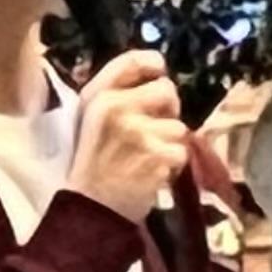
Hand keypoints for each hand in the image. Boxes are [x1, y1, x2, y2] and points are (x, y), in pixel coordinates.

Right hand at [64, 50, 189, 222]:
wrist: (90, 210)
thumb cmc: (92, 164)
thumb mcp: (90, 121)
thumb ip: (116, 94)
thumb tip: (158, 73)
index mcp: (97, 97)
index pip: (133, 61)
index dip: (154, 64)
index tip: (158, 74)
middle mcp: (117, 108)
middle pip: (166, 89)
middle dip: (167, 109)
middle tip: (153, 130)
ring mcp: (138, 131)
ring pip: (178, 125)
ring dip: (169, 143)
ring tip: (148, 158)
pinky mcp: (157, 155)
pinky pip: (181, 151)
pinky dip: (172, 165)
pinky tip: (152, 173)